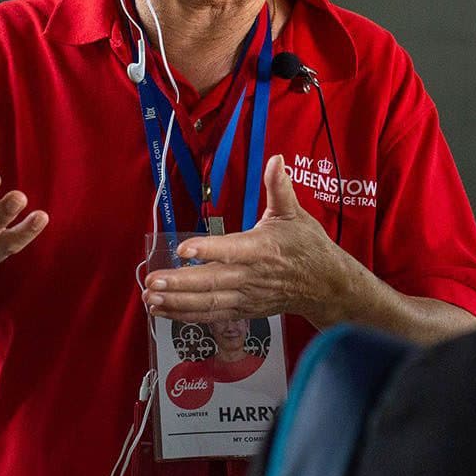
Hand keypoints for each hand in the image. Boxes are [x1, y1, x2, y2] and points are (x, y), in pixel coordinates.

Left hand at [143, 155, 360, 323]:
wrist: (324, 285)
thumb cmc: (307, 247)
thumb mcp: (294, 214)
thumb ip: (279, 187)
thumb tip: (276, 160)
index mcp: (262, 249)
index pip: (232, 250)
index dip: (208, 250)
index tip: (184, 248)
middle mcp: (251, 276)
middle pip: (212, 282)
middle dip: (180, 283)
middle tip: (153, 280)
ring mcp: (246, 296)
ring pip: (208, 303)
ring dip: (177, 302)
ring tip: (151, 297)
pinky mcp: (242, 310)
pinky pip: (211, 315)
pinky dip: (186, 315)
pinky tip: (164, 310)